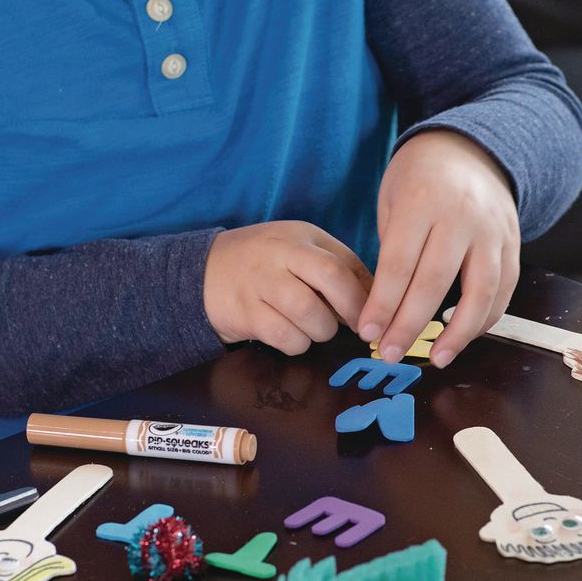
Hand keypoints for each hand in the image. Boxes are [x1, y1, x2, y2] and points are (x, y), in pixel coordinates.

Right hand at [203, 221, 371, 354]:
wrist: (201, 273)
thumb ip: (339, 268)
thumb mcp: (299, 251)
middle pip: (333, 280)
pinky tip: (288, 334)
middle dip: (352, 311)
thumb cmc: (263, 264)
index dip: (366, 294)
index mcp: (301, 237)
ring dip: (321, 331)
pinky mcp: (246, 313)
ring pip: (312, 316)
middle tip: (356, 328)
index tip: (373, 314)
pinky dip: (296, 343)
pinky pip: (287, 338)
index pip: (345, 262)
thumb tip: (379, 299)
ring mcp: (261, 283)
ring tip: (311, 326)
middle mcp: (281, 254)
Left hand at [358, 130, 519, 367]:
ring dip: (457, 333)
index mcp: (421, 201)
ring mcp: (492, 230)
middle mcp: (461, 216)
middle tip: (389, 354)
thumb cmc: (419, 177)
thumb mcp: (391, 198)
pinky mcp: (514, 243)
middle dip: (409, 325)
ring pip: (479, 292)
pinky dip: (486, 318)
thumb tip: (384, 308)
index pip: (398, 264)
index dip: (382, 304)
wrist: (472, 147)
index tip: (367, 332)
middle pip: (434, 282)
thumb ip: (391, 247)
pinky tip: (464, 336)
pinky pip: (504, 290)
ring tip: (437, 358)